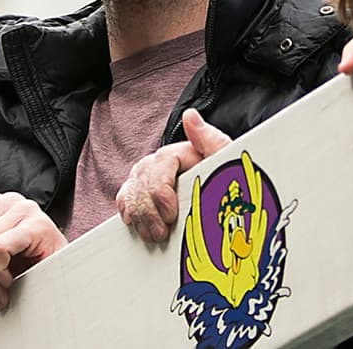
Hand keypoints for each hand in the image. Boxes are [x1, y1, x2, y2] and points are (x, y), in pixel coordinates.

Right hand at [116, 109, 230, 242]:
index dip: (161, 190)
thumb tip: (190, 116)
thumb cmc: (227, 182)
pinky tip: (138, 226)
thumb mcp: (226, 162)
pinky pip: (124, 198)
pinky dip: (129, 213)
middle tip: (161, 233)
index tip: (170, 213)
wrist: (226, 203)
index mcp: (180, 153)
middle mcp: (159, 163)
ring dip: (139, 216)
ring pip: (131, 191)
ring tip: (153, 236)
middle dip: (149, 210)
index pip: (160, 164)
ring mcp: (148, 177)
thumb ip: (211, 140)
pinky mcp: (140, 193)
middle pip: (142, 180)